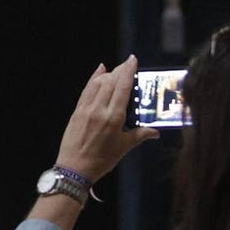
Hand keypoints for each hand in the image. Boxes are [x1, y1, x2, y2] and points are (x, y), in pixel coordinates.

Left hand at [54, 54, 159, 182]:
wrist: (74, 169)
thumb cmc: (101, 160)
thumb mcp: (123, 148)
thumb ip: (140, 135)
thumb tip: (155, 132)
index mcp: (113, 118)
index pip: (122, 87)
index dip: (128, 71)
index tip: (133, 59)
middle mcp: (99, 110)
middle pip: (110, 82)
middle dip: (120, 70)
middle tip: (127, 64)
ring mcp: (86, 109)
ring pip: (97, 84)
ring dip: (108, 74)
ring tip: (116, 70)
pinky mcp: (77, 112)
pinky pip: (86, 90)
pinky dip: (93, 79)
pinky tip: (99, 71)